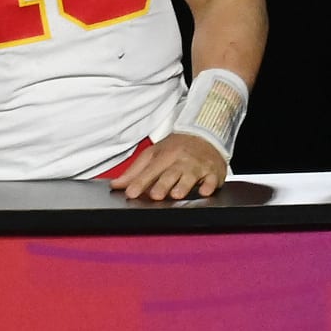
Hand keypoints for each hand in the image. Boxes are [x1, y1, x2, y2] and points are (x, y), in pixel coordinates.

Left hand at [110, 134, 228, 200]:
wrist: (205, 134)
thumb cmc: (177, 147)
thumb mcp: (153, 153)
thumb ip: (135, 171)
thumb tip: (116, 185)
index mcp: (164, 156)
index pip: (149, 171)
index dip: (139, 183)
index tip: (131, 193)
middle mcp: (180, 161)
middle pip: (170, 174)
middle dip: (162, 185)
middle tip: (155, 196)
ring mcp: (198, 166)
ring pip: (190, 176)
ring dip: (184, 185)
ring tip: (177, 195)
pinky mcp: (214, 172)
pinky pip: (212, 179)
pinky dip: (209, 185)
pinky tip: (205, 191)